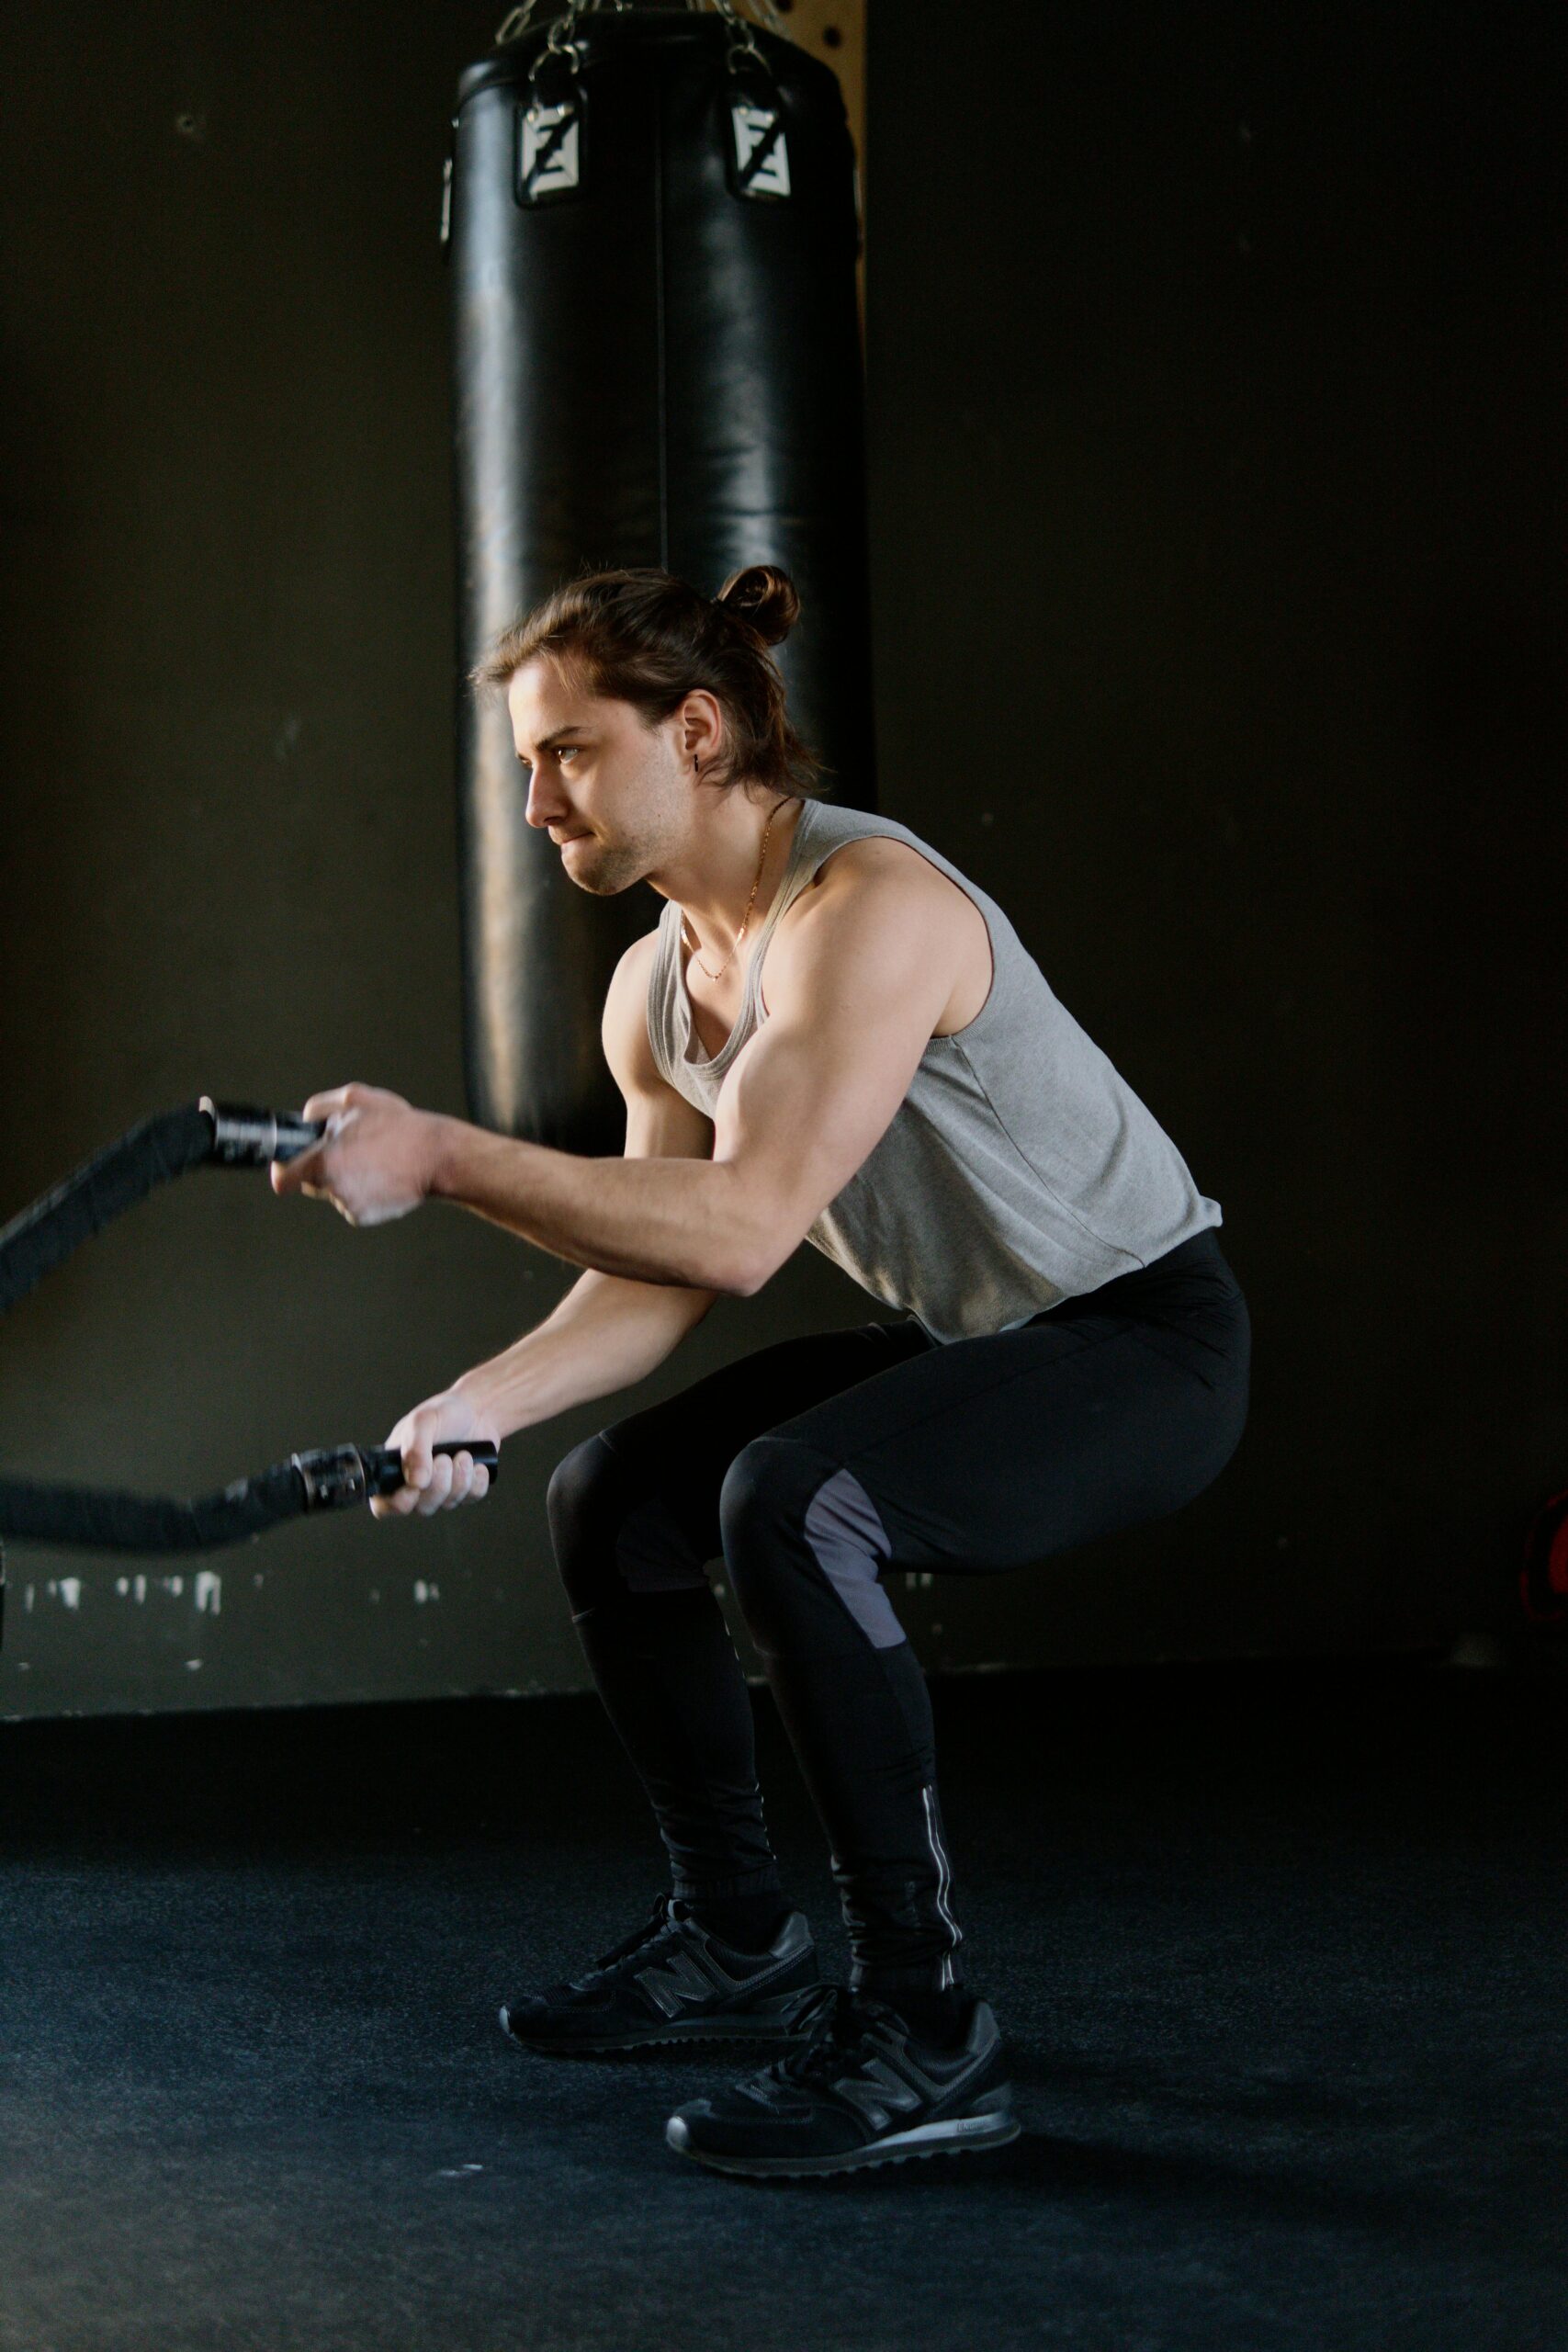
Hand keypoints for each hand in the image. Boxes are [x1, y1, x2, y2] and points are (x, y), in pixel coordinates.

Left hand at [269, 1082, 444, 1227]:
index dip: (281, 1170)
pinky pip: (352, 1202)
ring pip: (334, 1191)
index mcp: (323, 1161)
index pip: (283, 1177)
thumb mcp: (356, 1098)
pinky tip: (382, 1176)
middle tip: (349, 1150)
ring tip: (375, 1160)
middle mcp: (332, 1188)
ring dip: (345, 1178)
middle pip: (310, 1182)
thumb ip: (320, 1107)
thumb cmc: (399, 1126)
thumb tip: (304, 1119)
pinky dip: (362, 1191)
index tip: (285, 1166)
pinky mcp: (363, 1216)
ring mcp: (348, 1204)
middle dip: (321, 1167)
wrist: (436, 1157)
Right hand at [372, 1389, 499, 1520]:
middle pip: (421, 1507)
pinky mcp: (465, 1489)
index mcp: (396, 1468)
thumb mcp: (423, 1422)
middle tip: (444, 1458)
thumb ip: (415, 1450)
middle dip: (438, 1484)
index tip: (414, 1488)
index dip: (397, 1503)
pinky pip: (471, 1497)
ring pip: (448, 1503)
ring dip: (460, 1478)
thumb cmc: (443, 1413)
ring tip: (463, 1454)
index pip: (384, 1504)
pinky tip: (477, 1464)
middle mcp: (416, 1484)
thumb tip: (416, 1482)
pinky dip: (477, 1480)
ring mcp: (441, 1489)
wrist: (477, 1409)